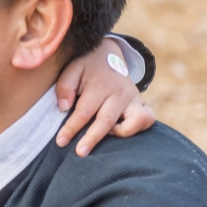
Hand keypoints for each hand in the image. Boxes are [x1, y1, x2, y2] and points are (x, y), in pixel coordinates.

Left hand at [55, 38, 155, 156]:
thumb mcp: (71, 70)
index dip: (71, 128)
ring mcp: (134, 99)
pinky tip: (118, 131)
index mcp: (99, 86)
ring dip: (118, 134)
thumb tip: (64, 107)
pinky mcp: (142, 104)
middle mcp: (119, 93)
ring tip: (101, 137)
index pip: (84, 112)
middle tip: (80, 153)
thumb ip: (64, 87)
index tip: (60, 141)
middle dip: (92, 139)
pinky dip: (136, 129)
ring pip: (133, 122)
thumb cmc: (86, 66)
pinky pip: (146, 120)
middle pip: (106, 121)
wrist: (108, 53)